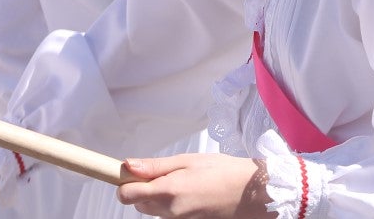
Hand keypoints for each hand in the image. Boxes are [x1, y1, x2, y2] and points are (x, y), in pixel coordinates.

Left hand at [118, 154, 270, 218]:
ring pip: (152, 209)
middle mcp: (169, 211)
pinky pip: (167, 214)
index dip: (124, 182)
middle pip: (138, 203)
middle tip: (164, 172)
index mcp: (168, 191)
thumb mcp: (188, 160)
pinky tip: (189, 192)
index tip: (129, 172)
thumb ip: (155, 166)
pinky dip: (171, 204)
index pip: (126, 195)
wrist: (249, 194)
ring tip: (182, 181)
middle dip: (142, 188)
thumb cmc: (222, 172)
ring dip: (157, 196)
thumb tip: (127, 165)